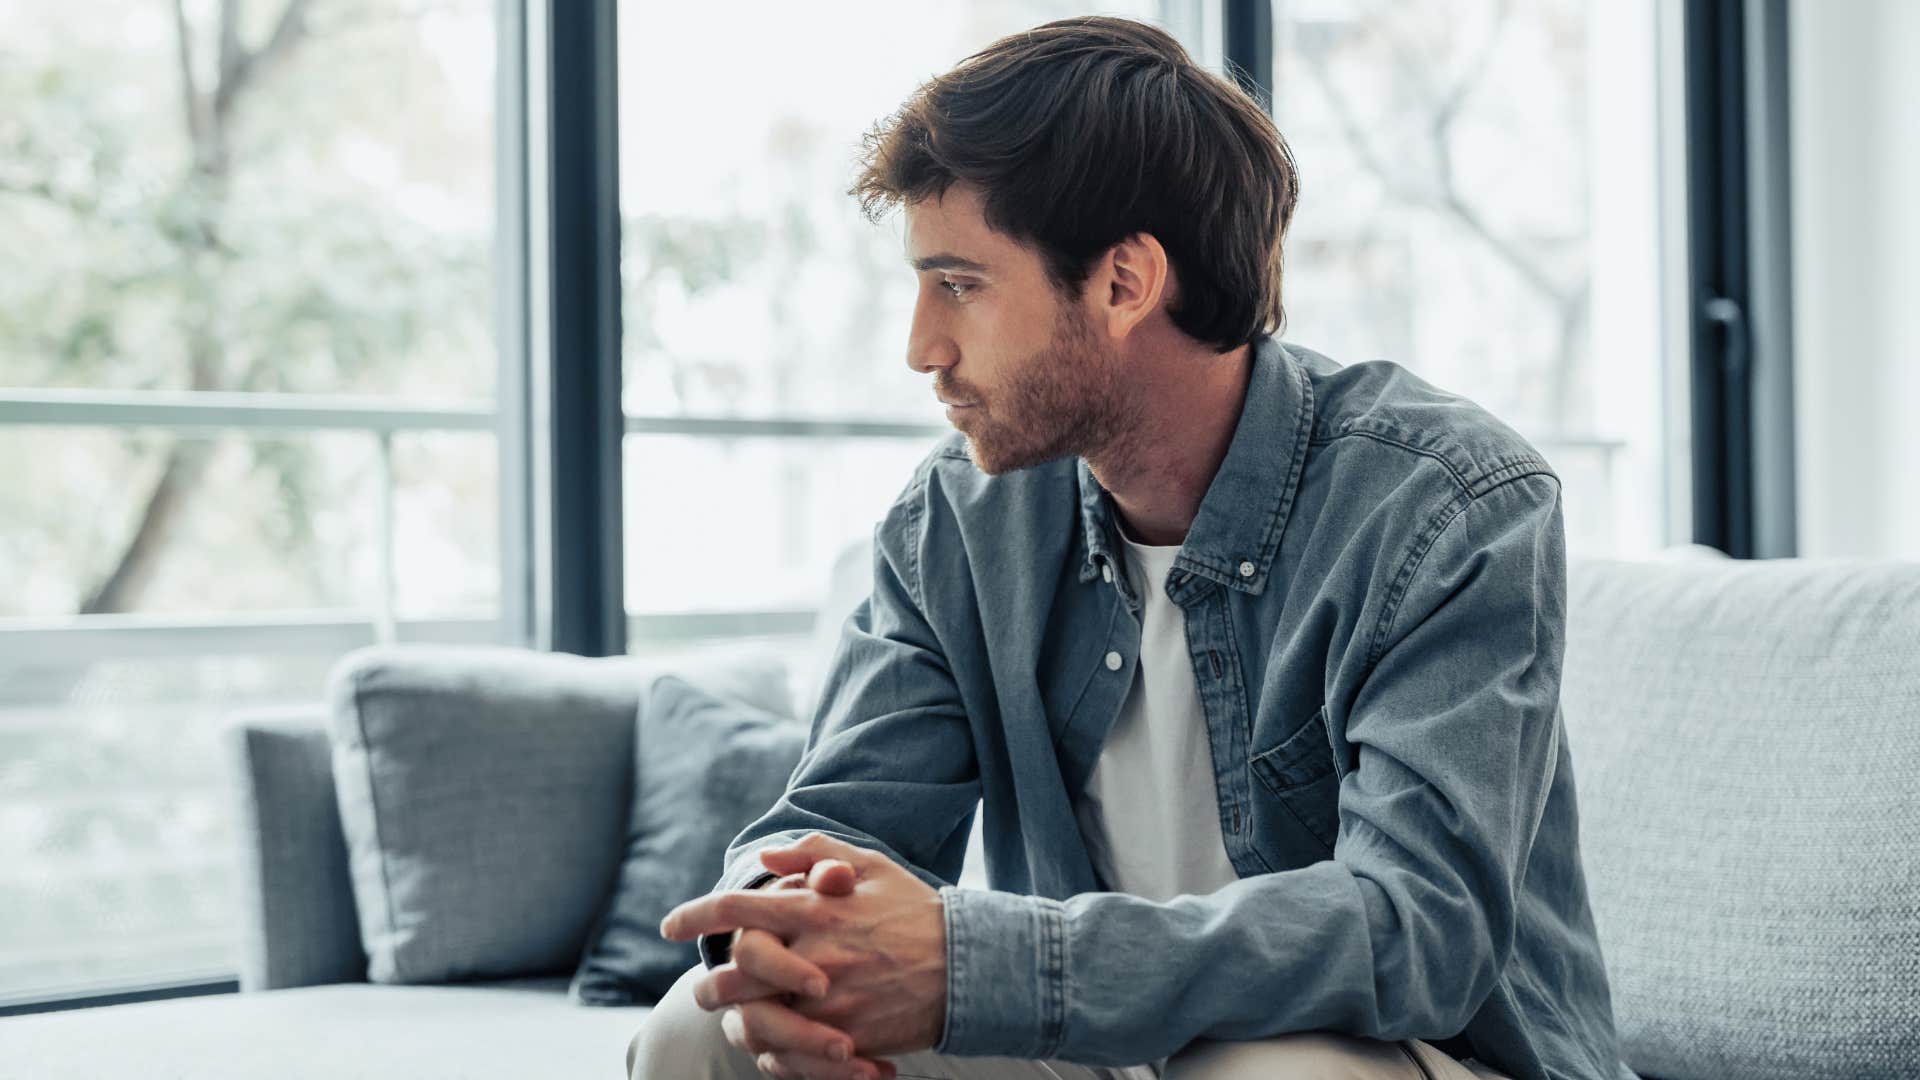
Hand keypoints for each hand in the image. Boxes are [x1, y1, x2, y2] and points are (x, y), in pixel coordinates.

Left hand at [663, 834, 947, 1071]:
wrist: (968, 966)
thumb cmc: (914, 910)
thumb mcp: (870, 866)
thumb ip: (815, 853)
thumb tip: (767, 858)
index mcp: (815, 909)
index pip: (736, 909)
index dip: (694, 915)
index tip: (668, 925)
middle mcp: (814, 955)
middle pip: (732, 974)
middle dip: (708, 983)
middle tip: (703, 986)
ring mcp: (828, 1001)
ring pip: (754, 1019)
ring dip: (736, 1020)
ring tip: (734, 1019)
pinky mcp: (844, 1038)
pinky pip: (790, 1052)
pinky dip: (773, 1050)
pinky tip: (771, 1042)